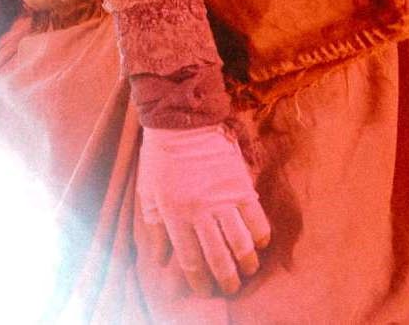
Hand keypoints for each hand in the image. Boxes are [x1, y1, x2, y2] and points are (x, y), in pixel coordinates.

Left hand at [137, 123, 271, 296]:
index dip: (199, 281)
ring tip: (247, 270)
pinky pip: (257, 220)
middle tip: (231, 288)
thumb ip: (154, 227)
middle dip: (227, 280)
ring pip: (241, 244)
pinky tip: (259, 244)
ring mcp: (222, 200)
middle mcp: (199, 212)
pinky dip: (261, 237)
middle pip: (219, 259)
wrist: (180, 119)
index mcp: (174, 215)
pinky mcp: (241, 186)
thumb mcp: (147, 191)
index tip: (204, 290)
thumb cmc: (159, 156)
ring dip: (247, 263)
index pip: (190, 260)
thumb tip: (161, 258)